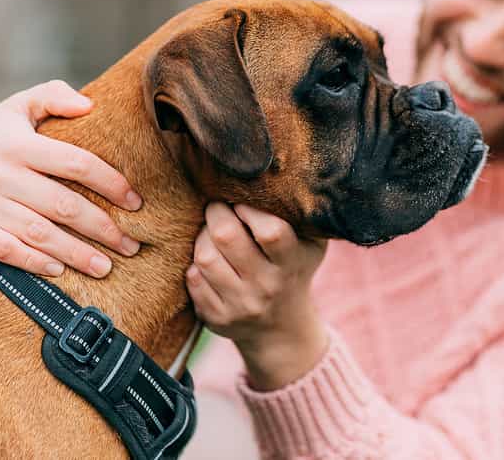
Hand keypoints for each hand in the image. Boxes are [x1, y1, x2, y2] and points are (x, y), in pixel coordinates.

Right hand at [0, 80, 141, 276]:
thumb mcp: (17, 107)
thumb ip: (52, 96)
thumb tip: (89, 105)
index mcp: (19, 143)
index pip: (76, 163)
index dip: (111, 183)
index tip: (136, 204)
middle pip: (62, 204)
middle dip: (102, 228)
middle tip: (131, 245)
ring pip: (37, 232)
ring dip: (75, 253)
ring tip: (106, 267)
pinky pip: (2, 249)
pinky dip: (31, 262)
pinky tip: (58, 271)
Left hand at [186, 203, 328, 389]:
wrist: (282, 328)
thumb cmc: (294, 268)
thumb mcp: (310, 244)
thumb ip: (300, 215)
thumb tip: (272, 176)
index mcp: (292, 263)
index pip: (270, 231)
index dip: (250, 208)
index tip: (242, 200)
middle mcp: (267, 287)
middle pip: (226, 237)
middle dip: (216, 212)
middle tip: (218, 206)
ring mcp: (241, 306)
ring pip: (204, 257)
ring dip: (202, 237)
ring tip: (211, 232)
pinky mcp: (217, 319)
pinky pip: (193, 279)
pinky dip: (195, 264)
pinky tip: (209, 260)